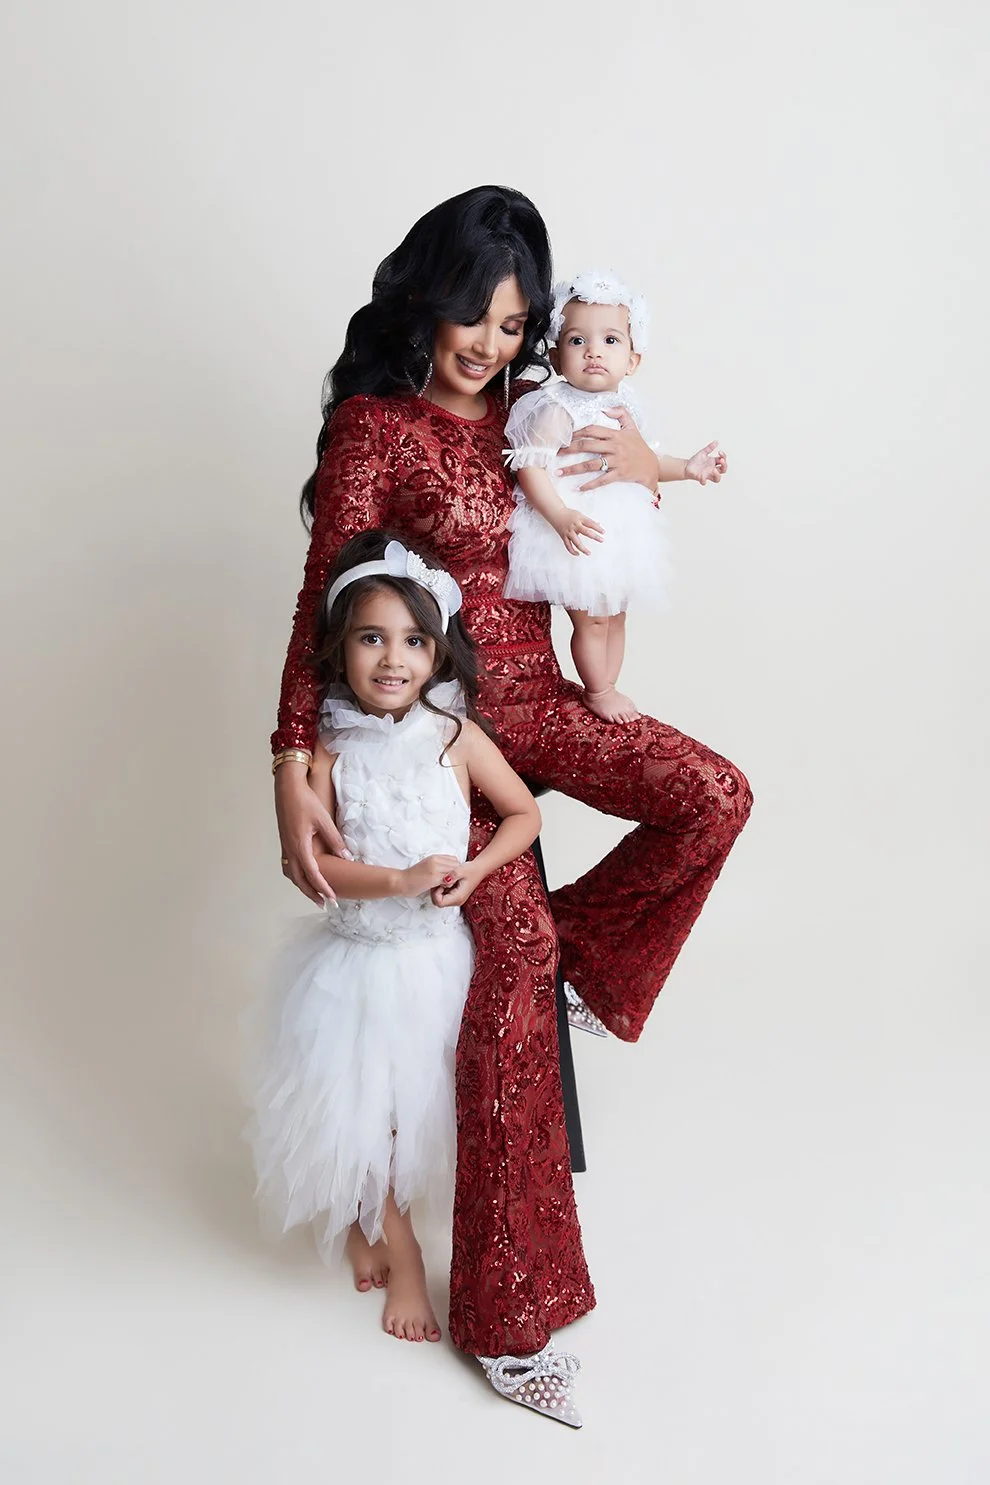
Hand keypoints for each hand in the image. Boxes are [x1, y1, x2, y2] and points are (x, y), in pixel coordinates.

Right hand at [275, 763, 347, 904]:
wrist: (287, 788)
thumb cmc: (305, 801)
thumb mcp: (323, 820)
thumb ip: (335, 840)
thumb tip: (346, 856)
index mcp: (299, 846)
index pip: (312, 874)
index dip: (323, 887)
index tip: (332, 898)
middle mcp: (290, 849)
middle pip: (299, 880)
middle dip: (311, 893)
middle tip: (324, 904)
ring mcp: (285, 846)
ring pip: (292, 874)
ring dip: (303, 886)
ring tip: (315, 894)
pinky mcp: (285, 842)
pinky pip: (290, 865)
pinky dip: (297, 875)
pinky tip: (305, 875)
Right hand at [403, 854, 463, 896]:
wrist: (401, 881)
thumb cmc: (412, 876)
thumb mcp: (426, 866)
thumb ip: (437, 865)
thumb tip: (448, 870)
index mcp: (434, 857)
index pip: (454, 859)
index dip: (454, 868)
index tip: (450, 875)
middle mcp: (435, 860)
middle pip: (456, 864)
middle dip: (455, 873)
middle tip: (449, 881)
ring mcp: (435, 868)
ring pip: (454, 871)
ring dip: (452, 879)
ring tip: (445, 884)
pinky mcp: (434, 877)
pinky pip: (448, 879)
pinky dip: (448, 884)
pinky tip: (441, 887)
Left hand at [430, 860, 483, 907]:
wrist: (480, 869)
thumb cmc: (472, 870)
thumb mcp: (461, 870)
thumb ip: (451, 876)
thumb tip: (443, 880)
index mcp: (458, 897)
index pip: (439, 902)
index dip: (435, 893)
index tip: (439, 883)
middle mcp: (457, 901)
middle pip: (439, 902)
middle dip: (436, 892)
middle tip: (440, 881)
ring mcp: (456, 899)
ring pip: (441, 899)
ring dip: (439, 890)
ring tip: (444, 879)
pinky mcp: (455, 895)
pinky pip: (444, 895)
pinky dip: (442, 889)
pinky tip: (446, 880)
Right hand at [552, 507, 604, 556]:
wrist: (555, 513)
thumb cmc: (569, 514)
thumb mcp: (579, 515)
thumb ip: (588, 521)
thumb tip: (598, 524)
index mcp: (579, 519)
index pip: (590, 523)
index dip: (597, 528)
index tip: (603, 532)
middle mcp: (574, 526)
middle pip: (586, 532)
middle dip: (594, 536)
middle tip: (602, 540)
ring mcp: (569, 532)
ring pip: (576, 542)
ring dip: (583, 548)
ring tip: (589, 553)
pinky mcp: (563, 536)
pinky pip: (568, 545)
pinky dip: (572, 551)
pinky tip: (578, 554)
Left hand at [557, 406, 660, 491]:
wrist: (652, 467)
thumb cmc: (640, 447)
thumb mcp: (633, 427)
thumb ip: (621, 413)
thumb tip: (606, 408)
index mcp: (615, 435)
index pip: (592, 430)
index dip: (577, 432)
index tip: (565, 436)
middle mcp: (615, 447)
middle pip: (587, 445)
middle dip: (570, 448)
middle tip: (556, 453)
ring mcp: (617, 461)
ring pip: (591, 464)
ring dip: (574, 468)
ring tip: (560, 472)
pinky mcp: (619, 474)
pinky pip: (602, 480)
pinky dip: (590, 484)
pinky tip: (579, 488)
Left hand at [685, 440, 727, 484]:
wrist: (686, 466)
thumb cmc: (696, 461)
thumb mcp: (703, 452)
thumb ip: (709, 448)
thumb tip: (716, 441)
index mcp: (714, 463)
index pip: (723, 461)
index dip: (724, 456)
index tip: (719, 452)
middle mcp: (712, 470)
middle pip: (723, 470)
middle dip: (724, 465)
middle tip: (721, 460)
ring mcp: (707, 475)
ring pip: (717, 479)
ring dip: (717, 475)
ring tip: (714, 470)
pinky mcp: (700, 478)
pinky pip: (704, 482)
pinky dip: (703, 480)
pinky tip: (702, 476)